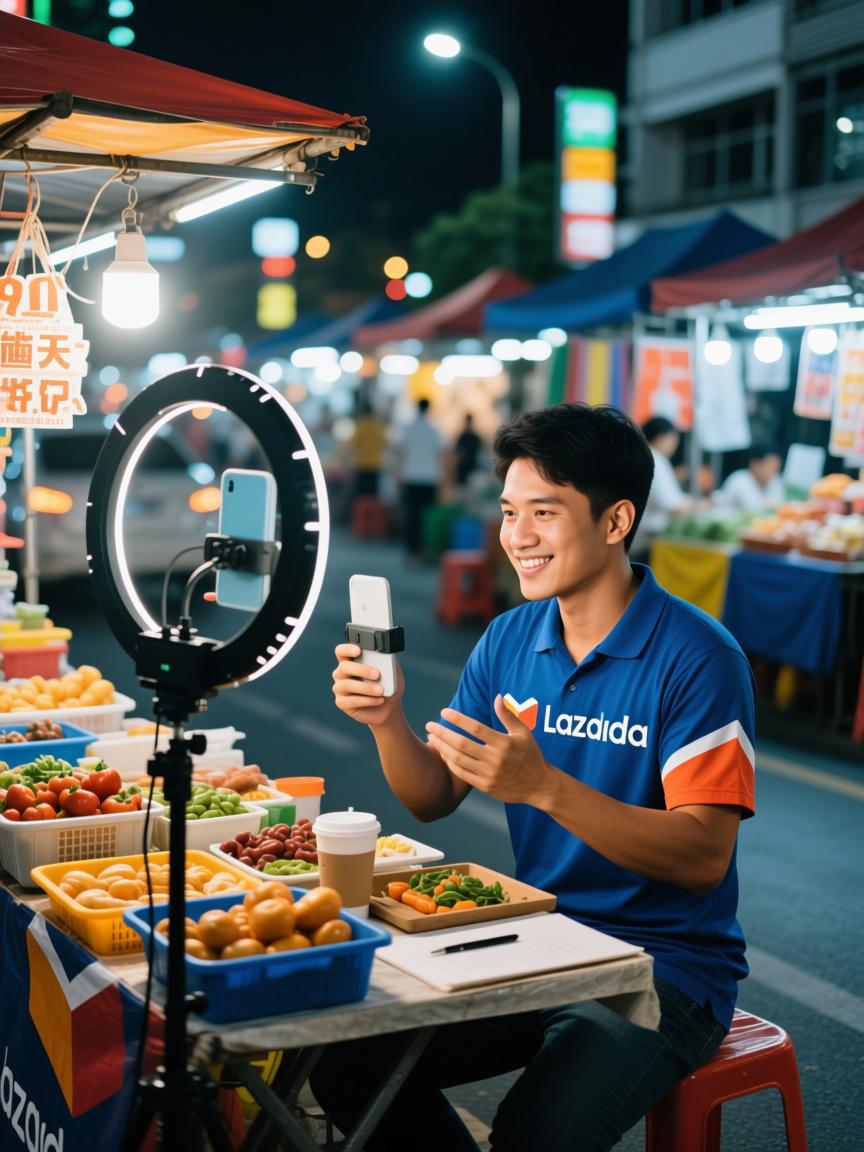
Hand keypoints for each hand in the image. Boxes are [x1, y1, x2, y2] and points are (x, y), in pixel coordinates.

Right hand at [331, 643, 403, 727]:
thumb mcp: (391, 671)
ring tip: (381, 691)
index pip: (341, 651)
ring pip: (347, 685)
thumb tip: (385, 655)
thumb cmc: (388, 685)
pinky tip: (379, 700)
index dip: (347, 649)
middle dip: (361, 670)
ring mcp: (340, 688)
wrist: (389, 706)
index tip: (358, 650)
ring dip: (366, 687)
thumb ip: (387, 661)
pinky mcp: (342, 703)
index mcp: (351, 661)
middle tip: (377, 674)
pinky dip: (367, 700)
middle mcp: (342, 673)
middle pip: (344, 667)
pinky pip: (350, 701)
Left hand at [425, 694, 555, 804]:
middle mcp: (495, 759)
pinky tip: (443, 753)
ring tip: (431, 738)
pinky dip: (450, 763)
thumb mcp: (523, 733)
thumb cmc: (531, 755)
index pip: (475, 727)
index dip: (457, 718)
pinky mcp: (485, 786)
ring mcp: (489, 774)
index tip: (444, 712)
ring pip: (458, 759)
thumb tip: (497, 696)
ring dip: (442, 747)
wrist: (539, 786)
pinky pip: (461, 773)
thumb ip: (508, 715)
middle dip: (442, 733)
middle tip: (429, 725)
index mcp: (504, 743)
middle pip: (461, 744)